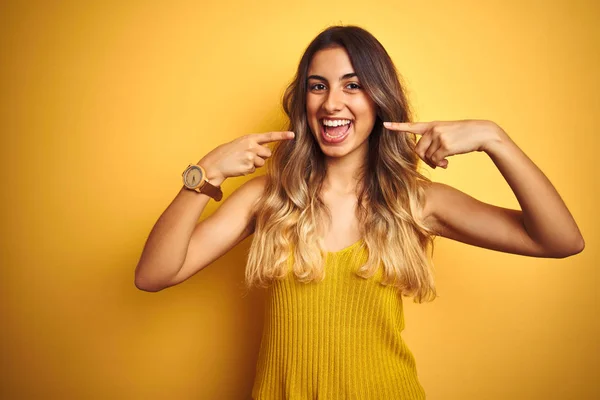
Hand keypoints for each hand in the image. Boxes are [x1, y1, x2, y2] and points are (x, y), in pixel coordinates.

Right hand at [198, 131, 294, 179]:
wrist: (214, 164)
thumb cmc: (226, 154)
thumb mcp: (239, 144)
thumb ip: (253, 145)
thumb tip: (267, 152)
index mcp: (249, 138)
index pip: (269, 136)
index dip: (282, 136)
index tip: (293, 135)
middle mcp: (251, 145)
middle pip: (267, 153)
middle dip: (261, 157)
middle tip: (247, 157)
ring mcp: (250, 156)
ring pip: (261, 163)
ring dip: (254, 164)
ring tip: (240, 162)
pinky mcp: (248, 166)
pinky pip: (253, 170)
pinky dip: (247, 170)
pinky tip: (238, 167)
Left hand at [384, 119, 503, 168]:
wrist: (482, 133)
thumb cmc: (465, 135)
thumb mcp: (447, 133)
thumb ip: (434, 142)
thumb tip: (430, 160)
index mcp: (432, 125)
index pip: (412, 126)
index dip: (398, 127)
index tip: (385, 124)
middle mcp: (433, 129)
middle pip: (418, 150)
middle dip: (424, 159)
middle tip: (436, 164)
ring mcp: (439, 136)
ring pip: (427, 157)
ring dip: (435, 163)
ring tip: (444, 163)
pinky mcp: (445, 145)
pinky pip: (436, 160)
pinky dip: (440, 165)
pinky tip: (448, 164)